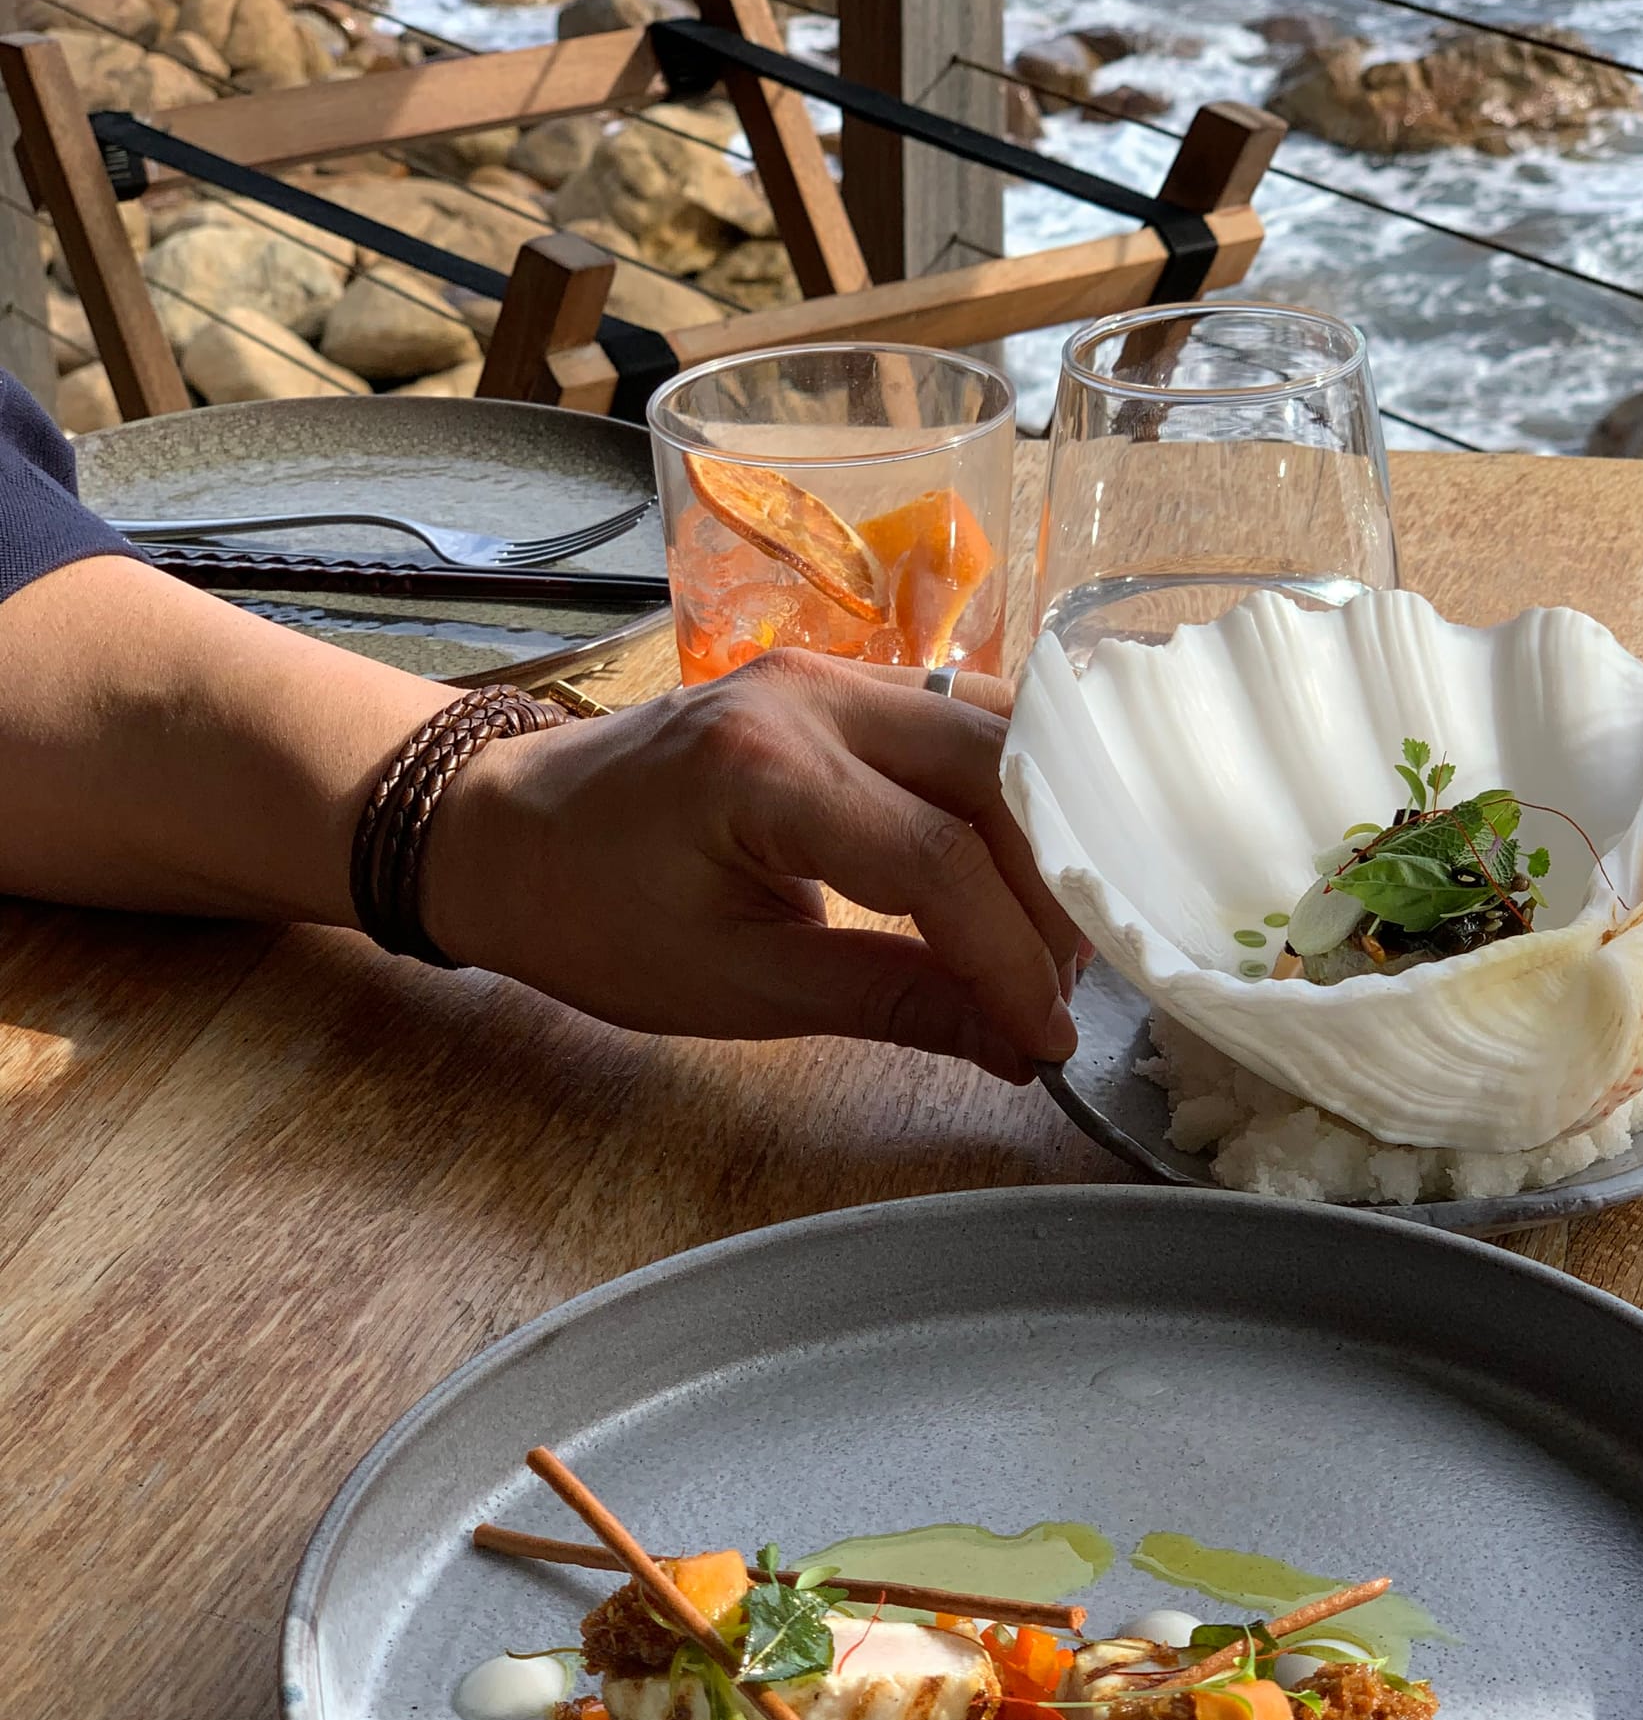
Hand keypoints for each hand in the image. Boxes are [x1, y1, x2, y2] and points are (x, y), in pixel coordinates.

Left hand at [425, 651, 1080, 1080]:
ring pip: (995, 731)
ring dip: (1044, 835)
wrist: (501, 832)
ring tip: (1055, 938)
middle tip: (1065, 989)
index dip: (1011, 957)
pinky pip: (962, 716)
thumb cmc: (591, 917)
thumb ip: (889, 1003)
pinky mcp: (841, 681)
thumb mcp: (735, 987)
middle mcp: (812, 693)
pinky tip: (1029, 865)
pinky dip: (1011, 792)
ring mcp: (831, 672)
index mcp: (764, 768)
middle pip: (992, 774)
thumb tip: (1016, 1046)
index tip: (1050, 1037)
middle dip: (1049, 891)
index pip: (938, 857)